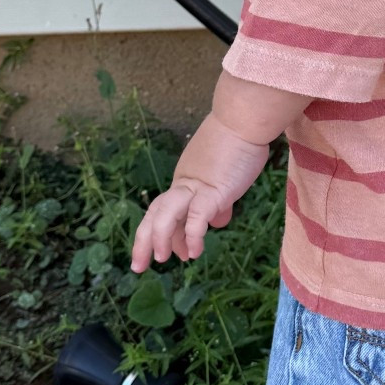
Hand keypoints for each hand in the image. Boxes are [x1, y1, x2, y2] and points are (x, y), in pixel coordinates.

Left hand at [129, 113, 269, 271]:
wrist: (245, 118)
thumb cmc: (241, 141)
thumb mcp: (227, 175)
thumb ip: (221, 199)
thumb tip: (218, 220)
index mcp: (187, 179)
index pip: (168, 211)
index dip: (167, 234)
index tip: (172, 254)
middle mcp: (185, 183)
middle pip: (155, 212)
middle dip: (144, 240)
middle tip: (139, 266)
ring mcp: (196, 186)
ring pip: (165, 214)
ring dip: (160, 239)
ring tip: (162, 259)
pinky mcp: (212, 190)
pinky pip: (196, 217)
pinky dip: (192, 236)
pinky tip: (194, 252)